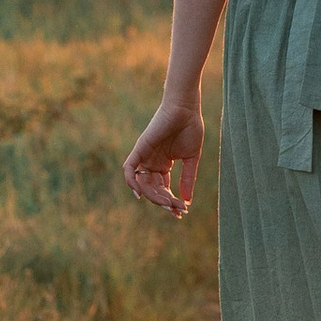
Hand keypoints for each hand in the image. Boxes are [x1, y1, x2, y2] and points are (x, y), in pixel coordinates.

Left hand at [124, 100, 205, 215]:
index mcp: (163, 165)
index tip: (181, 212)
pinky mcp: (140, 149)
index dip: (170, 202)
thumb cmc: (190, 128)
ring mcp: (145, 157)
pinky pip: (129, 169)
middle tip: (177, 209)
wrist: (186, 109)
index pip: (162, 189)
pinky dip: (131, 182)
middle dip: (164, 202)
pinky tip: (140, 194)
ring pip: (141, 184)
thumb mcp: (191, 158)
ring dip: (153, 196)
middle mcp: (152, 163)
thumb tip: (187, 200)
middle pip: (152, 190)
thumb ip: (188, 178)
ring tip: (168, 202)